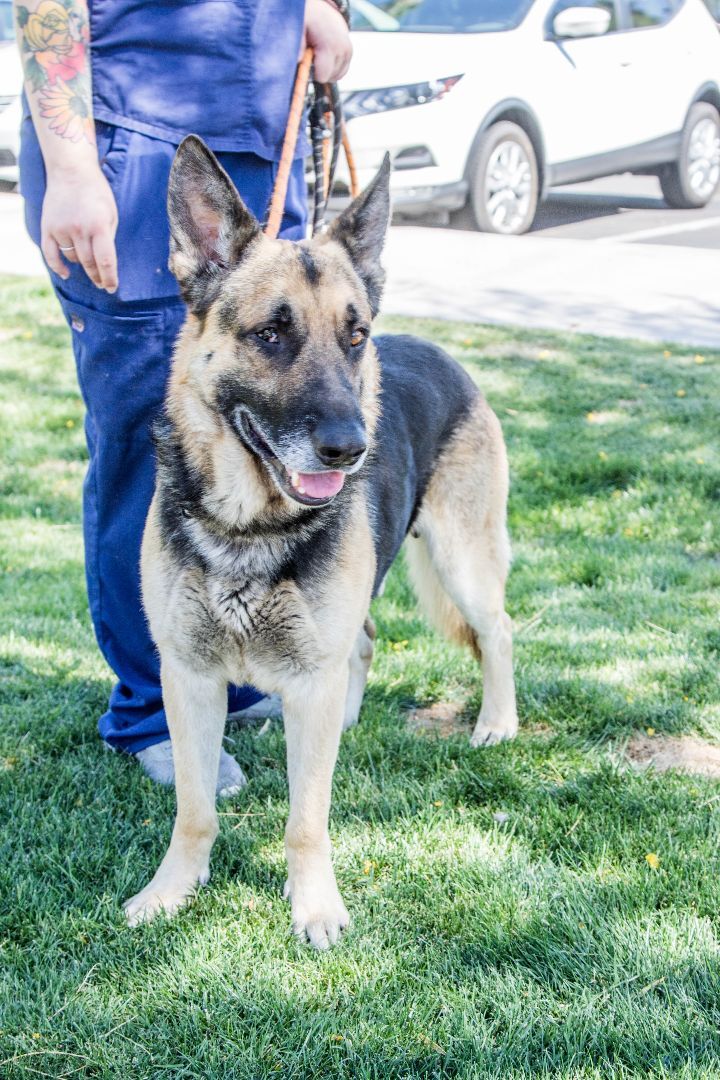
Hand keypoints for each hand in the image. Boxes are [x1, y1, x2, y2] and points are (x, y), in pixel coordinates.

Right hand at [41, 162, 118, 291]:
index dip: (110, 278)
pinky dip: (57, 266)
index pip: (106, 261)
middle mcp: (79, 229)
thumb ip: (108, 238)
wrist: (71, 171)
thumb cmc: (97, 193)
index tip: (112, 288)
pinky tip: (66, 274)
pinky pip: (50, 254)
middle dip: (97, 277)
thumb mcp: (111, 214)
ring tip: (89, 263)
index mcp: (99, 226)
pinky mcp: (48, 227)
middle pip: (89, 263)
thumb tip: (105, 263)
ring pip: (73, 258)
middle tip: (102, 284)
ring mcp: (61, 228)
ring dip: (82, 264)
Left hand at [302, 0, 351, 82]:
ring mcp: (348, 51)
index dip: (311, 72)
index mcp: (330, 46)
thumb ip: (298, 44)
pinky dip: (332, 68)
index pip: (322, 76)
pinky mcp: (350, 53)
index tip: (306, 59)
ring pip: (336, 76)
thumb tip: (298, 60)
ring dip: (326, 69)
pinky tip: (325, 56)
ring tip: (318, 54)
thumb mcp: (299, 27)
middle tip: (312, 53)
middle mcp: (343, 50)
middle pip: (329, 77)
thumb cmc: (308, 18)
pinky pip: (341, 72)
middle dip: (319, 70)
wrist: (323, 9)